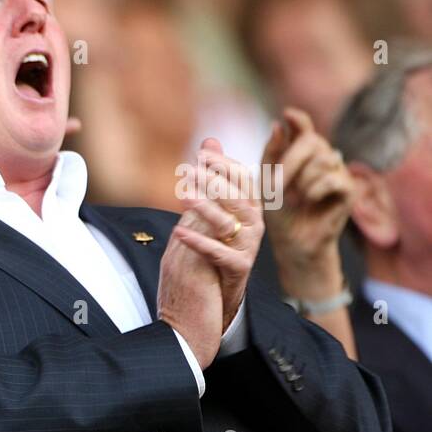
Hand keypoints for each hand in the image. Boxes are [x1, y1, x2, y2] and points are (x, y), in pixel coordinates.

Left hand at [171, 137, 263, 329]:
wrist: (221, 291)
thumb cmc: (219, 242)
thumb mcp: (216, 206)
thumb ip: (214, 174)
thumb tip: (209, 140)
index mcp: (250, 206)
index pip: (242, 179)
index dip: (224, 165)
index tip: (202, 154)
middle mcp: (254, 223)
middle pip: (236, 197)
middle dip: (213, 182)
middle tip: (189, 170)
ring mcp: (249, 246)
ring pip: (227, 222)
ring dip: (204, 207)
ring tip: (183, 195)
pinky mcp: (239, 267)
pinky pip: (217, 252)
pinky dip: (197, 242)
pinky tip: (177, 231)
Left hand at [261, 107, 352, 300]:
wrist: (292, 242)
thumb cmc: (278, 212)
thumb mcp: (267, 181)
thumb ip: (271, 153)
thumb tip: (278, 124)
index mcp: (302, 154)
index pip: (304, 128)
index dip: (299, 120)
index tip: (287, 114)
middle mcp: (323, 158)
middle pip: (313, 141)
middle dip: (291, 161)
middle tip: (277, 184)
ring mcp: (338, 172)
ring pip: (323, 160)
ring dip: (302, 180)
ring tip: (296, 197)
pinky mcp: (349, 190)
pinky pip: (332, 179)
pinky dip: (315, 190)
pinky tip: (310, 201)